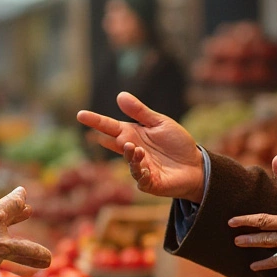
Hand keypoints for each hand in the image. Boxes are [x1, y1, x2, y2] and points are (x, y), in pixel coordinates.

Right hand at [76, 92, 204, 201]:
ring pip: (127, 161)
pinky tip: (145, 167)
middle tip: (110, 137)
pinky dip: (140, 172)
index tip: (80, 114)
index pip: (109, 126)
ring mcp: (138, 167)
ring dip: (129, 154)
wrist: (196, 165)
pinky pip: (139, 179)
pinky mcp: (148, 182)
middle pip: (113, 143)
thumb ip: (140, 112)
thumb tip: (120, 95)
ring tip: (135, 148)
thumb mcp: (160, 123)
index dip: (95, 121)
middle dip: (107, 139)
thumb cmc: (177, 143)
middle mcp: (132, 150)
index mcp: (132, 134)